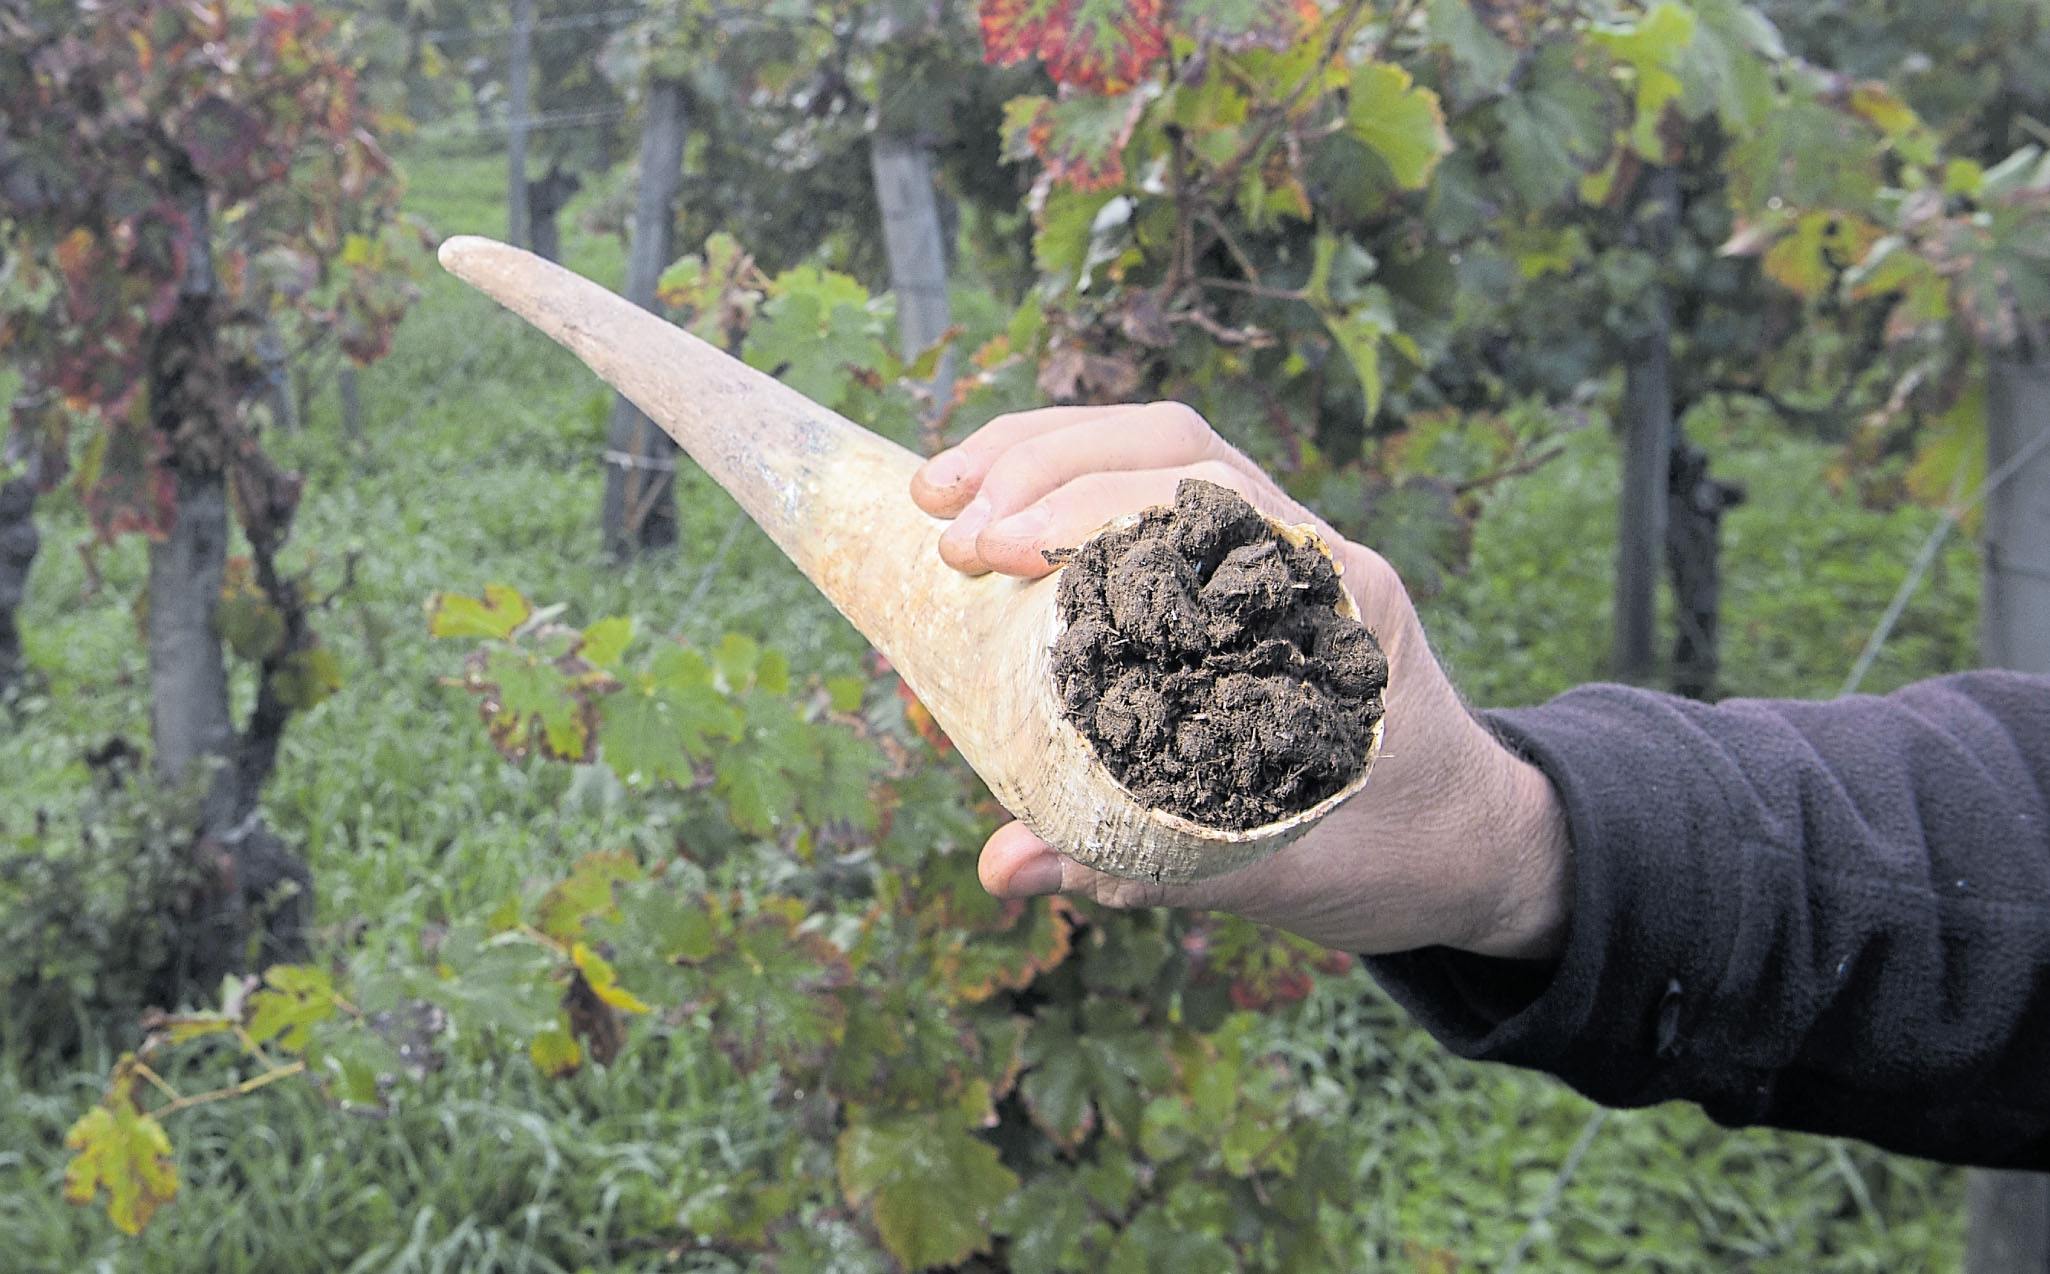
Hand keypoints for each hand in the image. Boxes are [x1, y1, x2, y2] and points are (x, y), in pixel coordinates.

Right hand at [911, 403, 1571, 958]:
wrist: (1479, 845)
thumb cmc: (1394, 855)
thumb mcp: (1275, 873)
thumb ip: (1139, 864)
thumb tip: (1002, 866)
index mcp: (1335, 605)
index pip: (1209, 504)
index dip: (1093, 508)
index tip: (997, 551)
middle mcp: (1311, 554)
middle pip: (1173, 449)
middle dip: (1044, 466)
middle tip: (945, 524)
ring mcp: (1283, 551)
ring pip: (1161, 451)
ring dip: (1046, 455)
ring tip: (941, 492)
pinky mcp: (1251, 566)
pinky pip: (1162, 490)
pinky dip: (1073, 485)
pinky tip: (1001, 512)